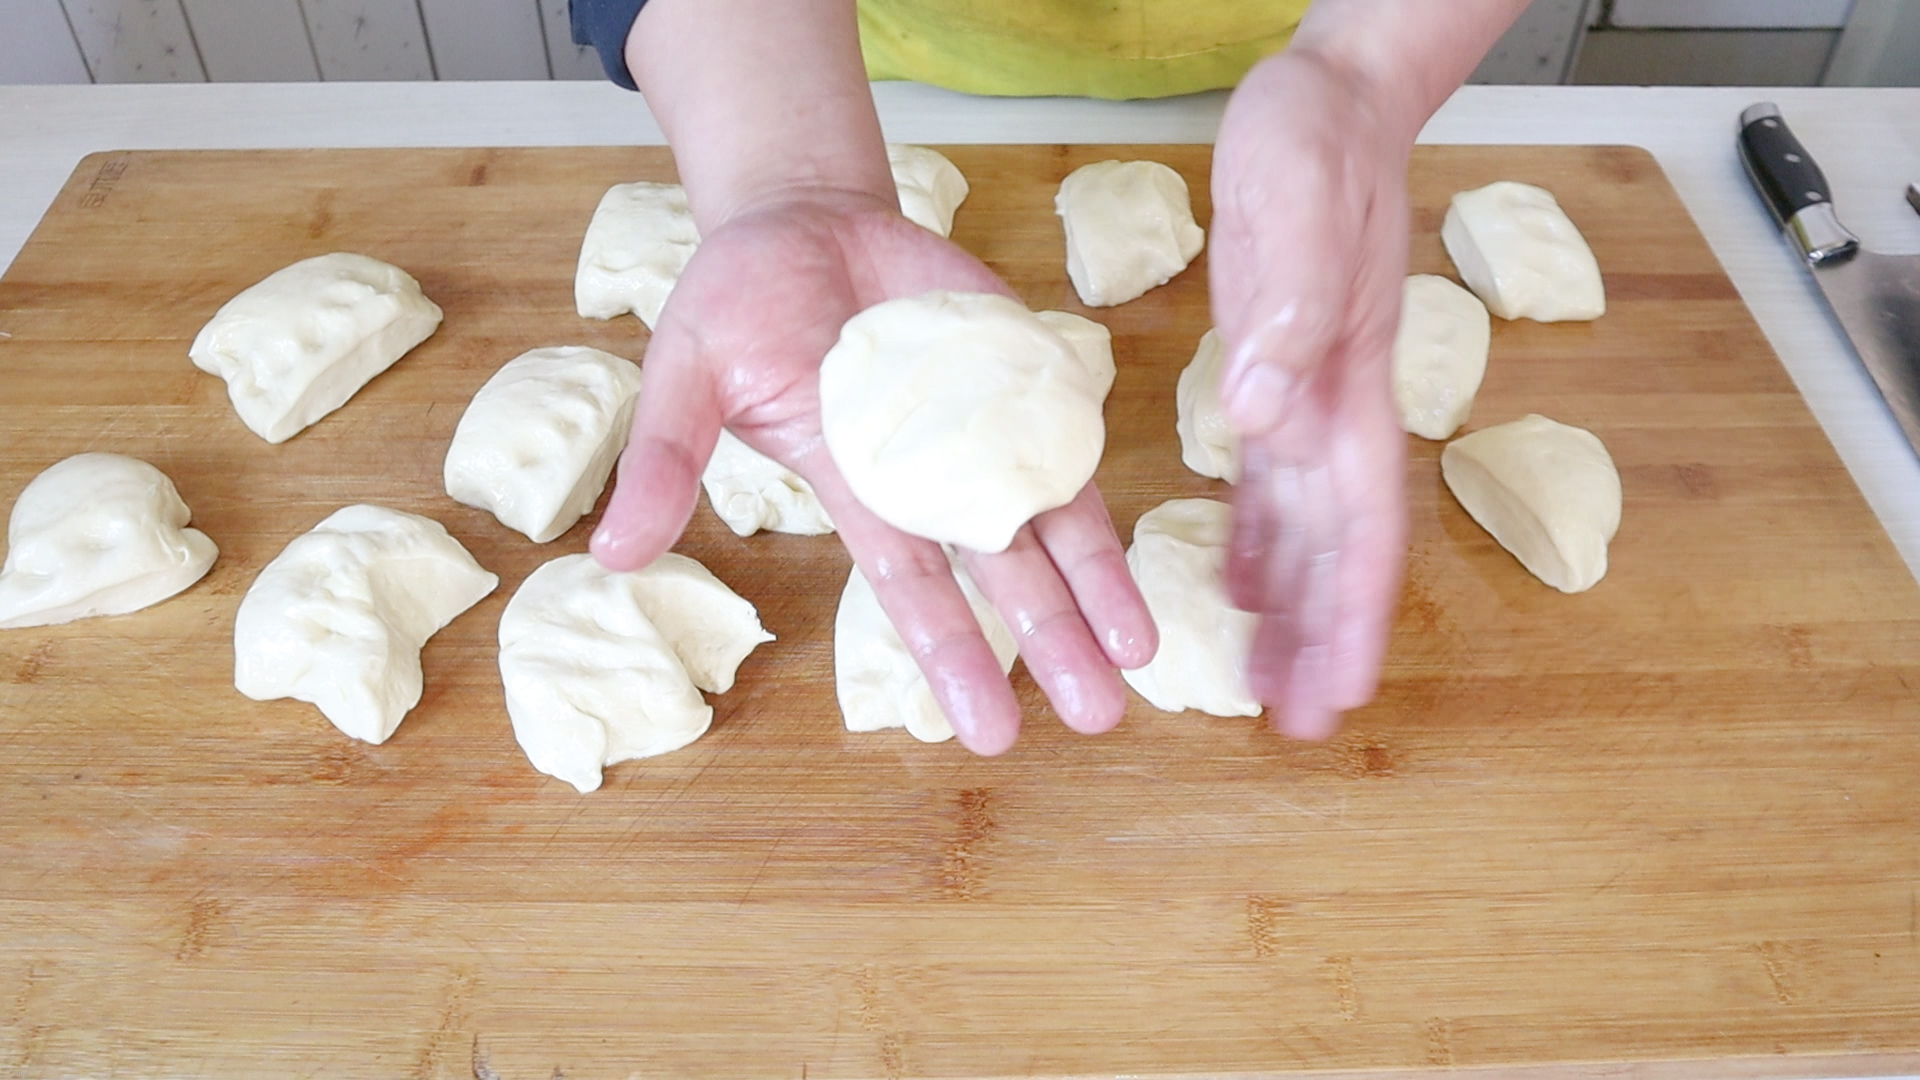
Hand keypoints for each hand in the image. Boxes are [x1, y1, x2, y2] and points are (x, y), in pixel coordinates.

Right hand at [590, 189, 1156, 754]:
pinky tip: (1141, 550)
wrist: (805, 218)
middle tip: (1098, 717)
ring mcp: (982, 425)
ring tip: (1138, 658)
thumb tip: (611, 558)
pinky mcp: (1018, 375)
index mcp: (857, 483)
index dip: (952, 653)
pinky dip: (1102, 489)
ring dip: (1097, 588)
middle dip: (1049, 643)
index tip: (987, 733)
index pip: (911, 581)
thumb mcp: (685, 371)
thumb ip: (664, 459)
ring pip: (1052, 518)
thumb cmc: (737, 302)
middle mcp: (930, 473)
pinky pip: (1070, 438)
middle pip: (1001, 569)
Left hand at [1208, 48, 1412, 738]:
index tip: (1345, 692)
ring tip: (1266, 682)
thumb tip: (1259, 417)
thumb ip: (1284, 316)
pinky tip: (1233, 583)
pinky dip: (1255, 540)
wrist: (1329, 99)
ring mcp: (1310, 397)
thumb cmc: (1317, 147)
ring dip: (1291, 607)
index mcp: (1346, 389)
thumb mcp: (1292, 214)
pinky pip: (1268, 483)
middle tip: (1305, 725)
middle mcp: (1335, 410)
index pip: (1365, 528)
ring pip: (1305, 529)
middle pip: (1340, 550)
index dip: (1356, 615)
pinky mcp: (1275, 374)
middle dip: (1326, 640)